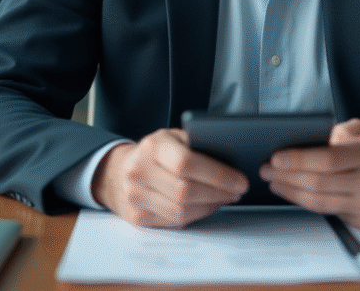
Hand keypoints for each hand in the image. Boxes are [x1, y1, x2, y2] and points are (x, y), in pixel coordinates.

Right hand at [92, 128, 248, 227]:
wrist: (119, 171)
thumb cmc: (156, 152)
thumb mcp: (173, 137)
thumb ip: (197, 145)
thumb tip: (233, 161)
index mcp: (153, 147)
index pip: (187, 163)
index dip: (218, 175)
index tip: (240, 180)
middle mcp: (139, 171)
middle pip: (186, 191)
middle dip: (219, 193)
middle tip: (238, 191)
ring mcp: (136, 196)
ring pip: (181, 211)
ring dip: (210, 207)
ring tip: (225, 198)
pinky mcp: (138, 217)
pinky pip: (174, 222)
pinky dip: (196, 215)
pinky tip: (207, 206)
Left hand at [259, 118, 359, 229]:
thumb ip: (340, 133)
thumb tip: (312, 146)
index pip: (328, 160)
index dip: (298, 160)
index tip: (276, 158)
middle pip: (320, 183)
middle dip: (287, 177)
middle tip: (266, 171)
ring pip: (321, 203)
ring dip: (292, 193)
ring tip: (275, 183)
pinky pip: (330, 213)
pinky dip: (309, 202)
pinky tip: (295, 193)